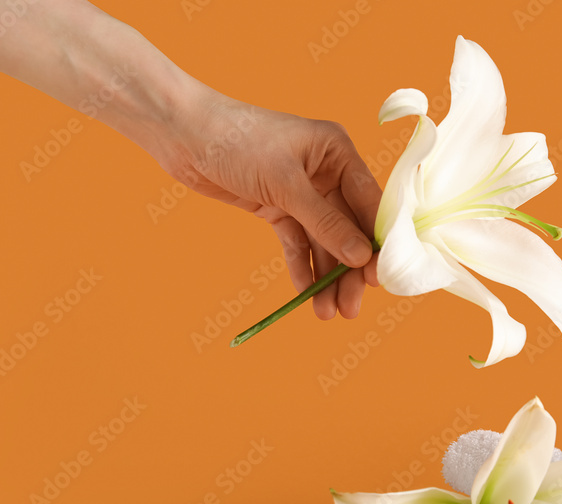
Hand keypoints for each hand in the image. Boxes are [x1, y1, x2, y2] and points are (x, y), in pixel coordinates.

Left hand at [159, 95, 381, 319]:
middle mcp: (326, 172)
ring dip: (327, 276)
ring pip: (324, 241)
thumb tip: (360, 257)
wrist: (182, 134)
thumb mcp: (285, 183)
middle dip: (349, 269)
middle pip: (348, 229)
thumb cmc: (237, 141)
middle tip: (350, 307)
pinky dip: (302, 266)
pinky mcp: (278, 207)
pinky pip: (298, 242)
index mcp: (338, 152)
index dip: (376, 242)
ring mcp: (302, 191)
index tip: (378, 279)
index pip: (369, 203)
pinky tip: (305, 293)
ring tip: (328, 312)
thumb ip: (324, 222)